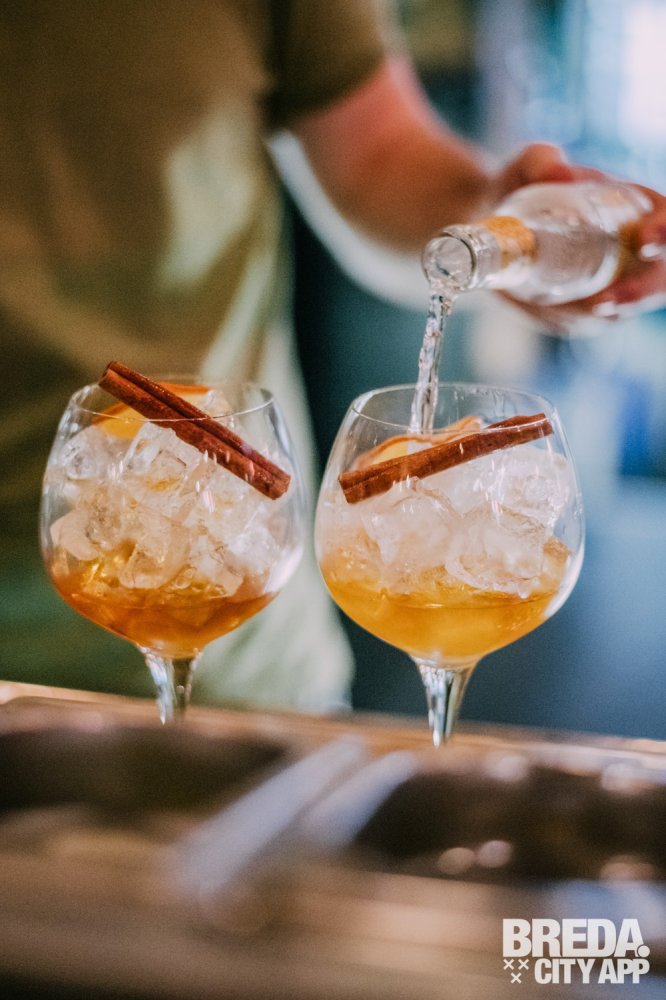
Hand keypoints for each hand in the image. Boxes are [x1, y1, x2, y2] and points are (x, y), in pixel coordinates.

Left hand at [491, 145, 665, 332]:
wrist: (491, 215)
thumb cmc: (522, 182)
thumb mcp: (528, 166)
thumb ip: (540, 161)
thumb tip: (556, 171)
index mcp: (636, 207)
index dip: (665, 234)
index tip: (644, 242)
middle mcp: (630, 249)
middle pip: (657, 277)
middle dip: (640, 291)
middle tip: (605, 300)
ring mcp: (608, 282)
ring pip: (622, 306)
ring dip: (606, 312)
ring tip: (582, 309)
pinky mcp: (581, 307)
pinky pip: (586, 320)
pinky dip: (574, 319)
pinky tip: (554, 312)